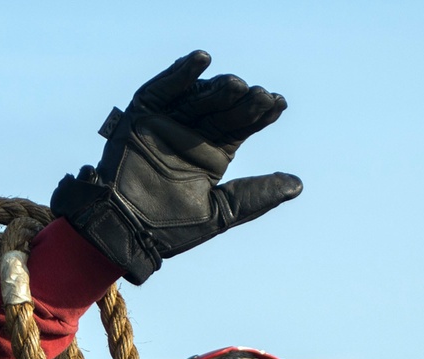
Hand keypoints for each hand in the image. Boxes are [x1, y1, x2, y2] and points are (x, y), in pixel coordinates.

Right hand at [51, 50, 301, 283]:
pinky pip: (162, 89)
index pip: (240, 126)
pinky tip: (202, 61)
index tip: (277, 105)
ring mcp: (167, 123)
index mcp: (212, 155)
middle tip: (259, 96)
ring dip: (217, 88)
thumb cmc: (170, 230)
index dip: (259, 115)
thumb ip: (256, 196)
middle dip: (241, 101)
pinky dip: (180, 74)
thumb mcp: (221, 213)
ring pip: (197, 97)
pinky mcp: (141, 116)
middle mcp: (191, 135)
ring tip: (236, 85)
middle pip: (222, 109)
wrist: (125, 231)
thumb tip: (298, 186)